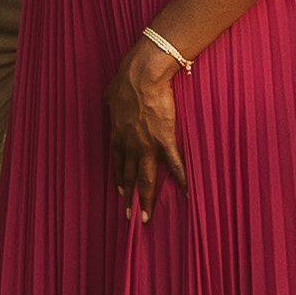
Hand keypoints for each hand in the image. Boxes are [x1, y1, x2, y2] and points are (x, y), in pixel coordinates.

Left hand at [106, 36, 187, 208]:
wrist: (142, 76)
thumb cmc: (125, 81)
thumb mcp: (110, 93)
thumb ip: (111, 100)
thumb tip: (109, 98)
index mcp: (117, 135)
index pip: (117, 162)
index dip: (120, 178)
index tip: (121, 192)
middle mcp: (130, 145)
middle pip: (129, 176)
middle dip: (129, 198)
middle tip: (129, 215)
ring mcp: (147, 145)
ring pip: (146, 179)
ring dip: (147, 199)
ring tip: (146, 217)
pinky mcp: (165, 141)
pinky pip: (175, 166)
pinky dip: (182, 181)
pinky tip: (187, 195)